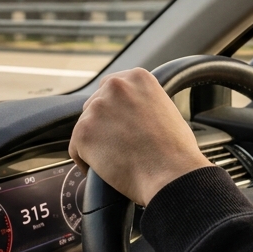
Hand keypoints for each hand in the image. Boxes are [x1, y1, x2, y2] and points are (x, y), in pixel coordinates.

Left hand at [69, 68, 212, 205]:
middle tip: (120, 143)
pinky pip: (76, 148)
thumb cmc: (175, 149)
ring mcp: (97, 109)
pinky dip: (87, 161)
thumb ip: (143, 101)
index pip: (113, 87)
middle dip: (104, 123)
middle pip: (96, 104)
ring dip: (96, 142)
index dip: (116, 108)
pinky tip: (106, 169)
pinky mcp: (83, 132)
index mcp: (137, 77)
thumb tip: (130, 110)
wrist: (171, 174)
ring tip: (116, 159)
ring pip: (86, 126)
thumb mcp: (166, 109)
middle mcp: (115, 86)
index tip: (121, 123)